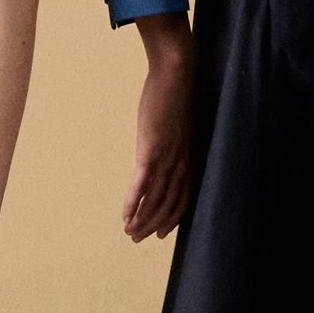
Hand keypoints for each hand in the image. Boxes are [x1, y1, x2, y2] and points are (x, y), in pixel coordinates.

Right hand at [122, 17, 193, 241]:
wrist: (177, 74)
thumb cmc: (176, 93)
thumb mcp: (177, 122)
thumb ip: (172, 137)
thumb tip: (163, 140)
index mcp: (188, 158)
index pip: (183, 198)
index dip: (171, 219)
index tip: (160, 233)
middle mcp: (180, 163)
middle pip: (169, 205)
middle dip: (152, 225)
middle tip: (137, 238)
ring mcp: (167, 158)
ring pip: (155, 199)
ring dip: (141, 220)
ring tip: (128, 232)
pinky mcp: (151, 150)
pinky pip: (142, 184)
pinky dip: (133, 203)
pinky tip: (124, 215)